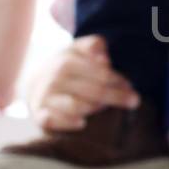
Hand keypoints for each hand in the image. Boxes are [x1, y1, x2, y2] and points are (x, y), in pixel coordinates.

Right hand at [24, 35, 139, 131]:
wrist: (34, 84)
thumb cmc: (66, 67)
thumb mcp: (78, 50)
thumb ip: (94, 45)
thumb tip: (104, 59)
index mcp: (65, 61)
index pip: (100, 73)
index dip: (118, 80)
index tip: (130, 86)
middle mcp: (54, 79)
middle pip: (94, 91)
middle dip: (117, 96)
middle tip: (134, 101)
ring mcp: (46, 98)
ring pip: (77, 106)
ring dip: (95, 108)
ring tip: (104, 108)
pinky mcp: (40, 116)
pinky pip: (52, 121)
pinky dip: (67, 122)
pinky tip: (82, 123)